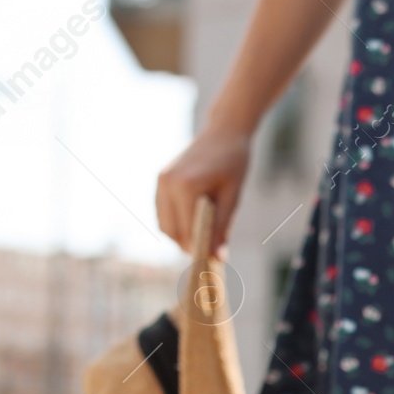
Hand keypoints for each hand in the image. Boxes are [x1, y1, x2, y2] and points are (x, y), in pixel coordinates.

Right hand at [155, 124, 251, 253]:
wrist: (224, 133)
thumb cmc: (233, 163)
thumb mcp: (232, 197)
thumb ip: (222, 227)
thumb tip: (217, 258)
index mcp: (185, 186)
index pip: (186, 231)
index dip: (198, 249)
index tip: (212, 260)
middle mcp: (167, 183)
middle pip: (171, 230)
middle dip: (187, 245)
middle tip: (208, 252)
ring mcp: (161, 180)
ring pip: (163, 223)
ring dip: (179, 235)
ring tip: (201, 238)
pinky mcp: (160, 179)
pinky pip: (162, 212)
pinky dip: (174, 223)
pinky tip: (192, 224)